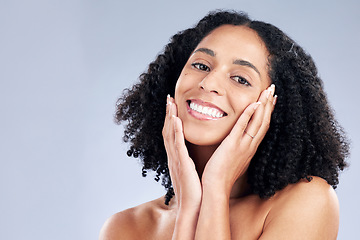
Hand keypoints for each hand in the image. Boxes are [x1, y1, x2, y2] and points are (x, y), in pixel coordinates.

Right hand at [162, 95, 201, 210]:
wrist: (192, 206)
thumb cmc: (193, 190)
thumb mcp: (189, 172)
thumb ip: (188, 162)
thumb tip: (191, 156)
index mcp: (176, 158)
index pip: (171, 134)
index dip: (171, 119)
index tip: (172, 106)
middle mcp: (173, 156)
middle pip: (168, 130)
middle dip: (168, 113)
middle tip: (169, 98)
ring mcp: (176, 159)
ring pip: (170, 134)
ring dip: (170, 117)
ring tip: (171, 102)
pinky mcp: (182, 164)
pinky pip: (177, 145)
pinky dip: (176, 131)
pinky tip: (177, 120)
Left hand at [202, 85, 276, 194]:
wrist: (216, 186)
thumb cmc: (222, 174)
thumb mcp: (234, 159)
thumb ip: (238, 149)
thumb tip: (237, 142)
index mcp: (250, 148)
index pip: (263, 126)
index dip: (268, 112)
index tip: (272, 99)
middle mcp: (250, 145)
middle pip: (264, 121)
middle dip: (269, 104)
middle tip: (273, 89)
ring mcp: (243, 145)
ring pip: (258, 122)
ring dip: (263, 105)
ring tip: (268, 91)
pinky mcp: (232, 145)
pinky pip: (242, 127)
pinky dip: (249, 115)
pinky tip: (254, 103)